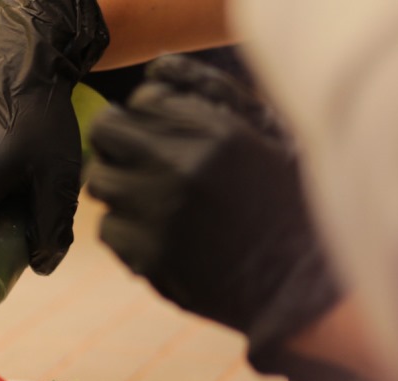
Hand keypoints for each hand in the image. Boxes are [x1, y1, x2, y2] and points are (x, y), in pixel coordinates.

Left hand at [86, 55, 341, 379]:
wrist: (296, 287)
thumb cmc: (288, 207)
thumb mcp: (269, 138)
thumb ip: (216, 102)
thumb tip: (154, 76)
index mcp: (217, 134)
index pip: (143, 101)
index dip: (147, 116)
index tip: (158, 134)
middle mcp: (182, 168)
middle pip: (106, 134)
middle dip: (119, 145)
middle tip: (137, 163)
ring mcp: (160, 213)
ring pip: (101, 182)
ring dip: (121, 189)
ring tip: (154, 204)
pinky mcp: (147, 255)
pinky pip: (108, 230)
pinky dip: (126, 232)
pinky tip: (158, 237)